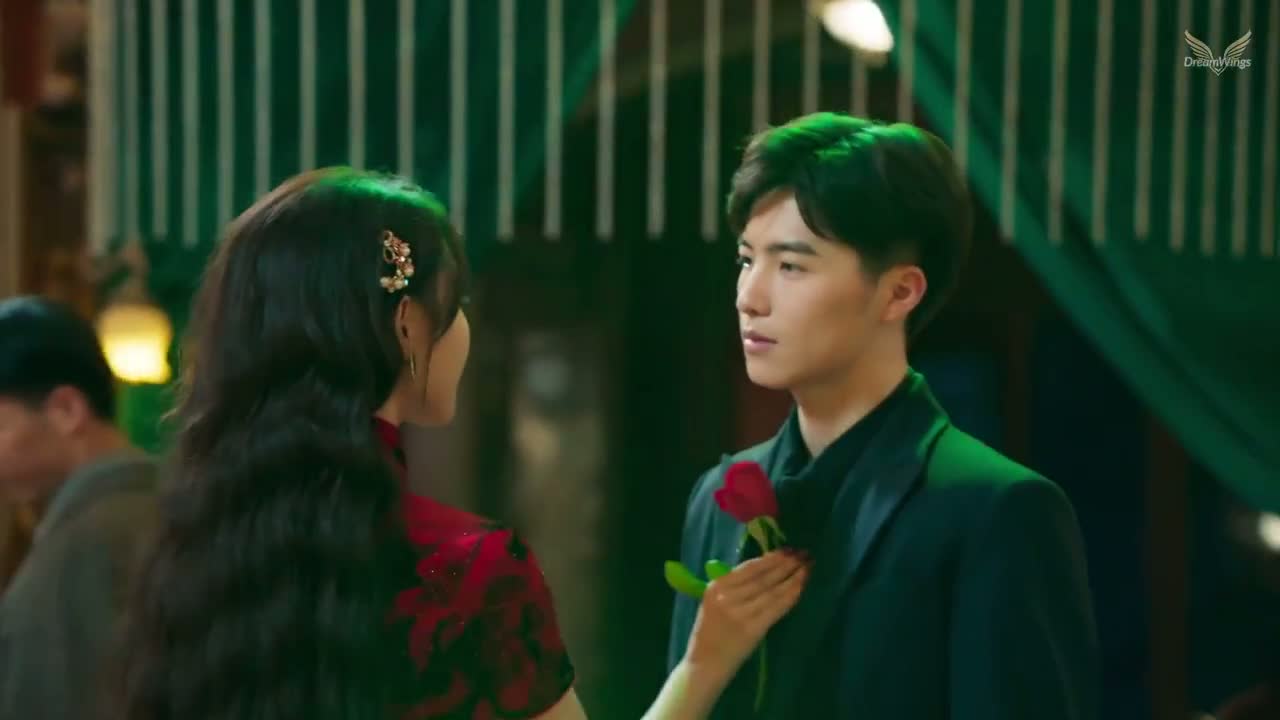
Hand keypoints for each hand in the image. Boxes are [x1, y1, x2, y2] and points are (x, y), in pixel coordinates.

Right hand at [681, 550, 808, 689]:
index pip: (749, 568)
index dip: (771, 558)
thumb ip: (734, 587)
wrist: (705, 664)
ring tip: (807, 568)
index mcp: (716, 587)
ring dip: (793, 578)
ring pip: (772, 591)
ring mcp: (740, 614)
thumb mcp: (713, 603)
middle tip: (803, 554)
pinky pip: (776, 608)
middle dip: (786, 564)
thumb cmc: (710, 633)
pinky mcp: (753, 629)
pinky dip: (790, 596)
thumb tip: (766, 568)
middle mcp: (727, 597)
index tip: (787, 550)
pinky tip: (801, 588)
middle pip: (763, 577)